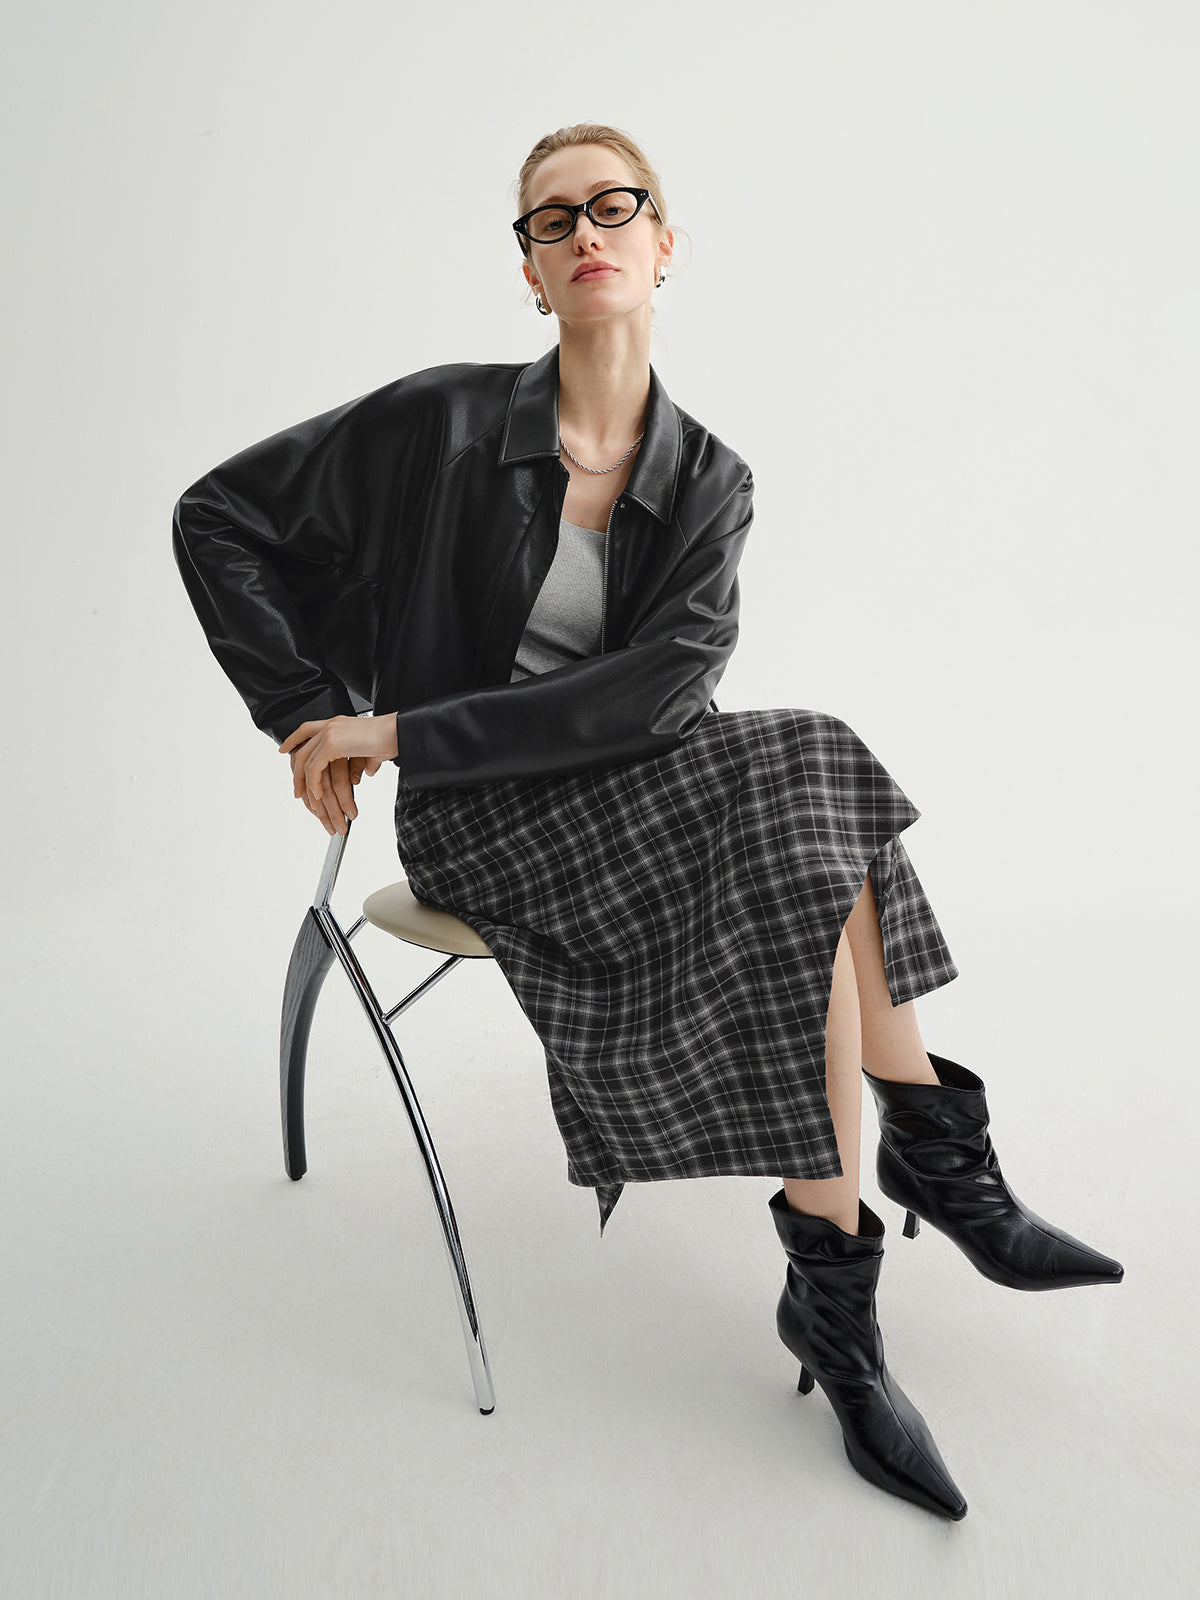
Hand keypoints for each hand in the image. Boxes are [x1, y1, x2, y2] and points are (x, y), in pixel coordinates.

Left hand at [278, 713, 398, 835]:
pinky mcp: (332, 744)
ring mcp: (329, 733)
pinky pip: (314, 768)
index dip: (293, 740)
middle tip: (297, 791)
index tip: (285, 751)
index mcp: (337, 724)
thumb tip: (362, 773)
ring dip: (306, 785)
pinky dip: (313, 784)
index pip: (307, 729)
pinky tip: (317, 795)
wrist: (399, 733)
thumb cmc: (391, 740)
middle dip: (297, 773)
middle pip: (302, 750)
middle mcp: (330, 725)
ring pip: (306, 762)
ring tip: (310, 802)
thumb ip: (361, 761)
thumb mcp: (370, 752)